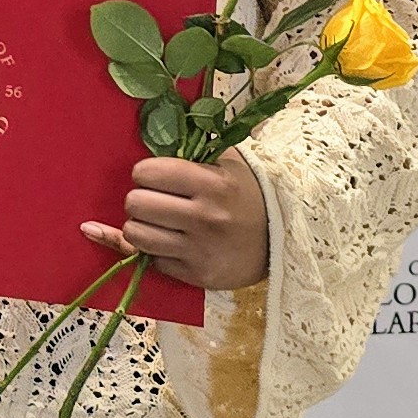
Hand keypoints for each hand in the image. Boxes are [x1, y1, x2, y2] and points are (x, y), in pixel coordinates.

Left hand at [81, 149, 269, 289]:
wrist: (282, 240)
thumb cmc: (246, 194)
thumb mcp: (226, 163)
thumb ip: (190, 150)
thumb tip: (150, 142)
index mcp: (213, 184)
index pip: (147, 173)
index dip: (145, 173)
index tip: (155, 178)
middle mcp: (206, 217)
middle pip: (135, 203)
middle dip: (140, 199)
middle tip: (156, 201)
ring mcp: (202, 249)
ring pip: (136, 235)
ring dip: (142, 227)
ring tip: (160, 223)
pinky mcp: (199, 275)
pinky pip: (152, 261)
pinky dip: (157, 252)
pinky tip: (173, 243)